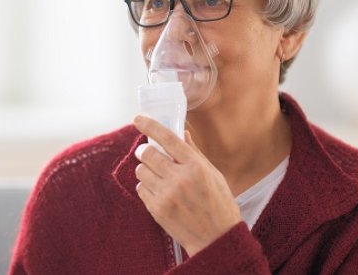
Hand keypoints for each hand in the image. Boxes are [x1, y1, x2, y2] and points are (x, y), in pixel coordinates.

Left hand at [133, 115, 241, 256]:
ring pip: (141, 171)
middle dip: (145, 150)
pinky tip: (159, 191)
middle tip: (148, 152)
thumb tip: (182, 133)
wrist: (216, 240)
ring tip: (157, 175)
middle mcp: (179, 179)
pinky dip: (146, 186)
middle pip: (147, 153)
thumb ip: (195, 153)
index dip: (150, 125)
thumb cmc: (219, 205)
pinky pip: (141, 189)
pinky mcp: (157, 210)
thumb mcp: (214, 174)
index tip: (138, 119)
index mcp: (196, 166)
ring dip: (145, 169)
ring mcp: (166, 195)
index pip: (168, 138)